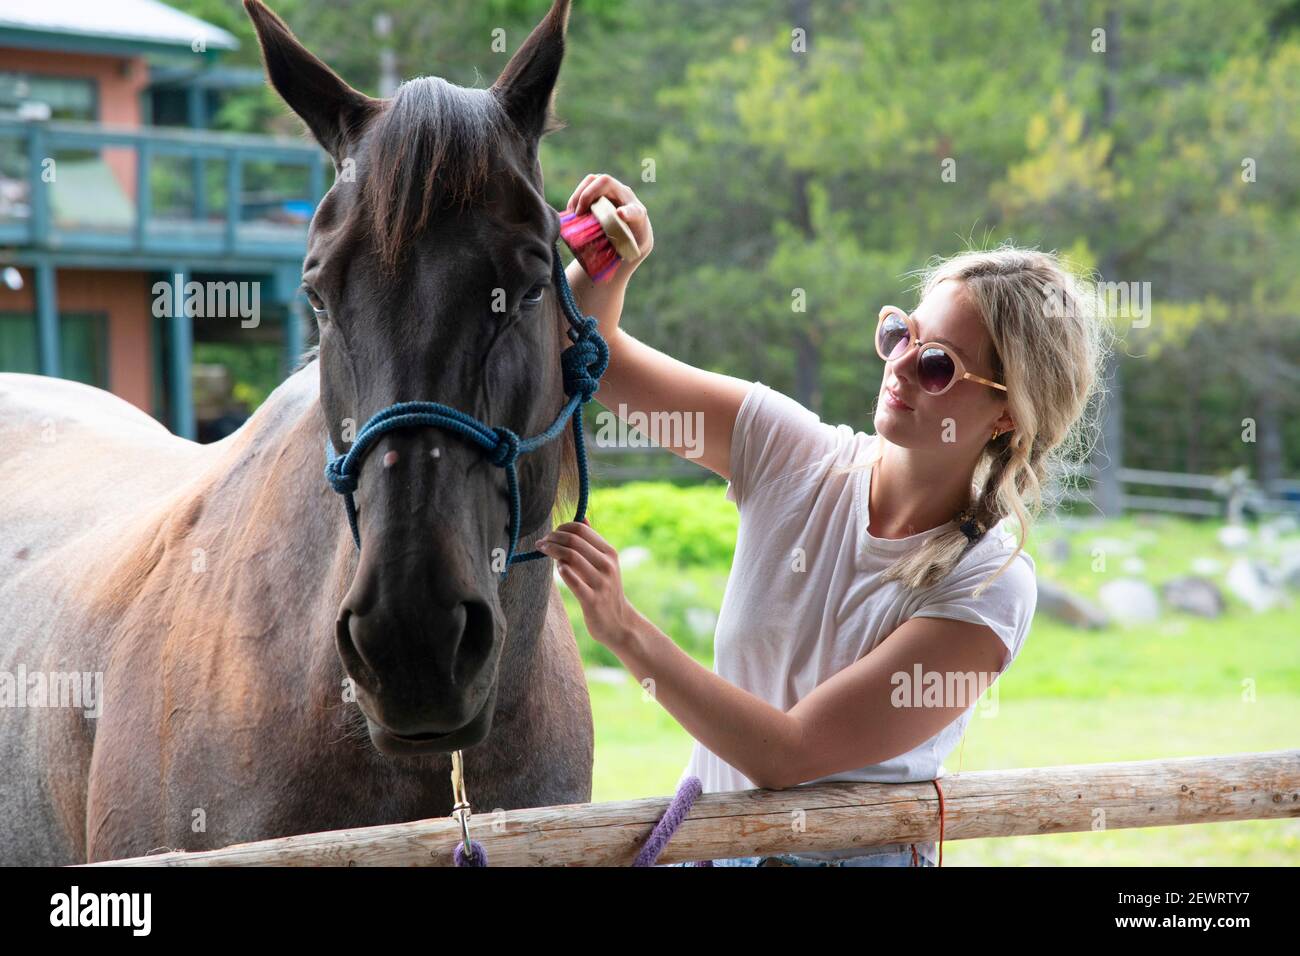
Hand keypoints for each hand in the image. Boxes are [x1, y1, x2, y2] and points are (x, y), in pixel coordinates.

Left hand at [537, 520, 641, 648]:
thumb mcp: (606, 564)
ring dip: (552, 550)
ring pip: (571, 557)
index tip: (551, 533)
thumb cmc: (606, 589)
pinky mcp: (592, 600)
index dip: (562, 527)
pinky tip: (557, 568)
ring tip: (542, 550)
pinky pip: (572, 580)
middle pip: (574, 541)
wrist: (619, 622)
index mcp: (610, 553)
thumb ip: (593, 543)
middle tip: (541, 541)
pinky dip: (561, 570)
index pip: (582, 529)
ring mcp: (600, 583)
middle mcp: (607, 565)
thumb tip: (582, 518)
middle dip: (553, 537)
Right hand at [565, 173, 653, 272]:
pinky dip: (576, 197)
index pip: (634, 211)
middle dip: (588, 195)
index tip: (619, 216)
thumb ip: (623, 254)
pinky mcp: (602, 191)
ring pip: (593, 180)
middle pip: (606, 183)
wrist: (633, 236)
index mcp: (638, 215)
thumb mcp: (630, 252)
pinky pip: (587, 185)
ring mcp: (614, 191)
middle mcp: (626, 197)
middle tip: (578, 214)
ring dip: (579, 194)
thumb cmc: (630, 246)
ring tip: (572, 213)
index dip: (627, 212)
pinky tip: (571, 212)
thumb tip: (606, 270)